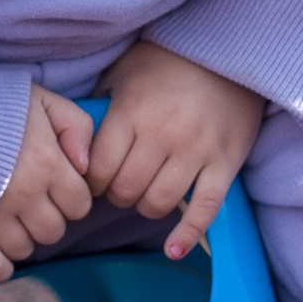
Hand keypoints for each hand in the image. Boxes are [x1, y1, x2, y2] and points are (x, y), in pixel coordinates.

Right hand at [0, 85, 93, 285]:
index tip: (55, 184)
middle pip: (54, 231)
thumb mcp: (37, 97)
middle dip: (47, 216)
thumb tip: (86, 167)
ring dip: (22, 236)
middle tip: (30, 198)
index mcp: (46, 163)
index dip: (71, 195)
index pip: (79, 204)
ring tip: (8, 215)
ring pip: (25, 249)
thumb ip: (74, 124)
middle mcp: (23, 195)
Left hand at [87, 42, 264, 262]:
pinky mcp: (225, 163)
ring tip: (145, 195)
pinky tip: (174, 249)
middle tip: (121, 186)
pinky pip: (206, 209)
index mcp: (133, 112)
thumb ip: (100, 107)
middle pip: (126, 190)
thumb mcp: (124, 73)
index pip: (101, 168)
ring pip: (159, 203)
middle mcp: (163, 134)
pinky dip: (189, 233)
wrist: (227, 52)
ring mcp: (196, 150)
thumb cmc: (167, 62)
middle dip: (117, 195)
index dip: (93, 181)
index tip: (97, 178)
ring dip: (146, 207)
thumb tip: (75, 143)